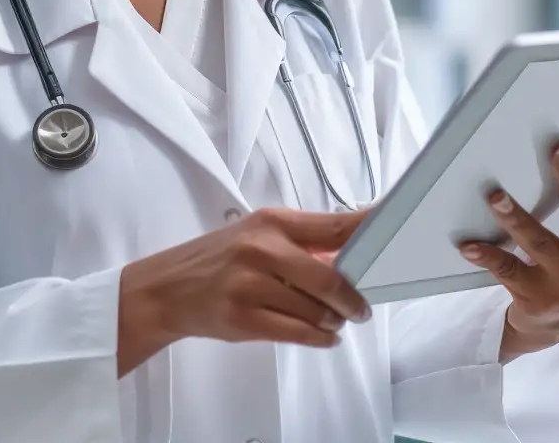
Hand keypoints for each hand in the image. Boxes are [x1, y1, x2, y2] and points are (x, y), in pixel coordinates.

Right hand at [117, 206, 370, 375]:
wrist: (166, 289)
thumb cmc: (219, 258)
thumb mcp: (257, 232)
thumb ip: (301, 240)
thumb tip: (350, 252)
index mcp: (272, 222)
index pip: (332, 225)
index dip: (367, 231)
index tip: (392, 235)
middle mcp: (262, 250)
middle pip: (328, 278)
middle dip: (353, 297)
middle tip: (363, 306)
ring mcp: (250, 286)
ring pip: (313, 310)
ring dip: (334, 320)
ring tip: (339, 321)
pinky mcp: (241, 320)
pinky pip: (294, 332)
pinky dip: (318, 338)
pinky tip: (326, 337)